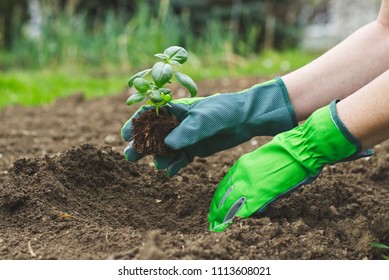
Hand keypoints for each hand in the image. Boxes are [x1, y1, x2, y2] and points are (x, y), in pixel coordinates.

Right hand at [121, 77, 296, 175]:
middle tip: (130, 156)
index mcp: (176, 109)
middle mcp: (177, 123)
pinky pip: (179, 159)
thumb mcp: (206, 118)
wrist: (246, 119)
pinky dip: (174, 165)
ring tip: (159, 165)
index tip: (125, 135)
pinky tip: (171, 171)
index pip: (150, 115)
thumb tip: (168, 145)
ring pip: (165, 149)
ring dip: (159, 157)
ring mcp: (185, 137)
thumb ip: (188, 131)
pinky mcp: (194, 149)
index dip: (136, 124)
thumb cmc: (225, 111)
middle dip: (142, 145)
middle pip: (153, 135)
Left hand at [208, 100, 371, 231]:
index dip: (218, 199)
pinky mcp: (262, 194)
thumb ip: (251, 173)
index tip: (214, 208)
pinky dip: (240, 217)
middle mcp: (241, 175)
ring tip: (218, 227)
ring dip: (223, 217)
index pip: (224, 186)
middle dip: (216, 211)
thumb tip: (250, 187)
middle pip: (223, 197)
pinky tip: (234, 224)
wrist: (299, 148)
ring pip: (230, 205)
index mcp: (241, 166)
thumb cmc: (285, 152)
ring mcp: (250, 185)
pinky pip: (246, 209)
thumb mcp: (260, 160)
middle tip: (212, 222)